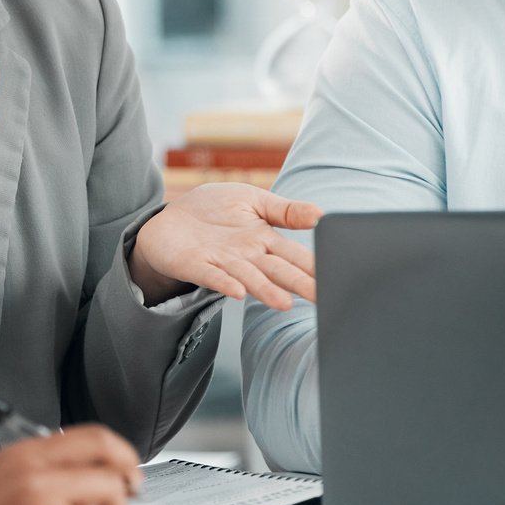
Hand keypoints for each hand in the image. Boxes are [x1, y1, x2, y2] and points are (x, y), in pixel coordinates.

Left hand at [129, 183, 323, 310]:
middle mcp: (247, 256)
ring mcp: (223, 262)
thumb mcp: (253, 201)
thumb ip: (285, 210)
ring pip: (249, 278)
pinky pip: (212, 276)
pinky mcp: (196, 265)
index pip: (294, 255)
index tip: (336, 277)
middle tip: (322, 299)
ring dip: (266, 290)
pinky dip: (225, 283)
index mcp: (264, 240)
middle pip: (278, 271)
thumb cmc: (212, 211)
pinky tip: (238, 292)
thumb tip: (321, 214)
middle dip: (299, 284)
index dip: (313, 265)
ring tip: (284, 304)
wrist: (168, 220)